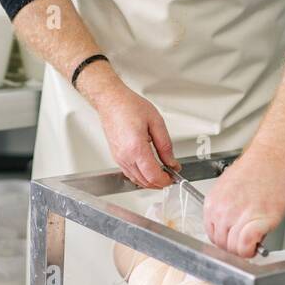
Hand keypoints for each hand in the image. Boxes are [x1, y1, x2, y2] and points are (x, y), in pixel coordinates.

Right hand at [83, 66, 177, 188]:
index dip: (166, 180)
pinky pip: (130, 174)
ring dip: (151, 181)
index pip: (153, 175)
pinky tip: (149, 170)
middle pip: (145, 181)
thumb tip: (172, 162)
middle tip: (171, 175)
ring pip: (137, 180)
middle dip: (160, 183)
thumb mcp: (156, 122)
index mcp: (136, 147)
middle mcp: (125, 156)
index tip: (173, 176)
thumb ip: (165, 145)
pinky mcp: (116, 157)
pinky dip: (141, 176)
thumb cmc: (129, 106)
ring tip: (162, 172)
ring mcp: (119, 158)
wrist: (111, 101)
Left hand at [203, 152, 284, 257]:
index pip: (212, 235)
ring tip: (254, 241)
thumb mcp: (227, 189)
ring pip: (234, 249)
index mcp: (212, 203)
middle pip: (222, 244)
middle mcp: (222, 211)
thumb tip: (227, 230)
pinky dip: (251, 249)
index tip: (234, 241)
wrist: (272, 159)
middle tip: (246, 242)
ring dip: (245, 250)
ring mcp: (238, 216)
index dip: (225, 241)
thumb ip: (224, 211)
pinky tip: (257, 243)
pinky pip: (246, 246)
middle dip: (235, 247)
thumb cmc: (255, 170)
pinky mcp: (257, 220)